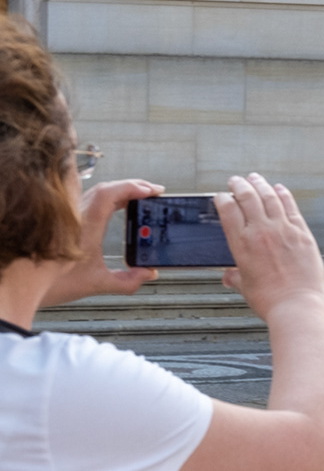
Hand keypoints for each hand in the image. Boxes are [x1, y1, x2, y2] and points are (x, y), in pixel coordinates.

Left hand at [42, 179, 163, 306]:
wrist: (22, 283)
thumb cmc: (51, 282)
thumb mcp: (97, 283)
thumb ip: (127, 281)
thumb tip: (148, 274)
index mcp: (87, 224)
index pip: (112, 193)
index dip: (135, 188)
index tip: (153, 192)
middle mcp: (76, 215)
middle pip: (106, 188)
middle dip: (133, 187)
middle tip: (153, 193)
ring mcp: (68, 216)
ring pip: (96, 192)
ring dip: (119, 191)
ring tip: (137, 198)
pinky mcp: (63, 222)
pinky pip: (87, 200)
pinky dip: (106, 199)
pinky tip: (113, 208)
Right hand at [213, 175, 323, 320]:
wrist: (297, 306)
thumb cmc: (271, 300)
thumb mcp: (245, 287)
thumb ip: (235, 277)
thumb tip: (228, 276)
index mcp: (242, 244)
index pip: (227, 210)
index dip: (223, 199)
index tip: (222, 196)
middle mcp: (261, 232)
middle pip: (247, 197)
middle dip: (239, 185)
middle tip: (236, 180)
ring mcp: (283, 230)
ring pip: (269, 197)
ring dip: (261, 184)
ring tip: (255, 178)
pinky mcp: (302, 233)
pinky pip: (291, 207)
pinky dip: (284, 195)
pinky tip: (280, 189)